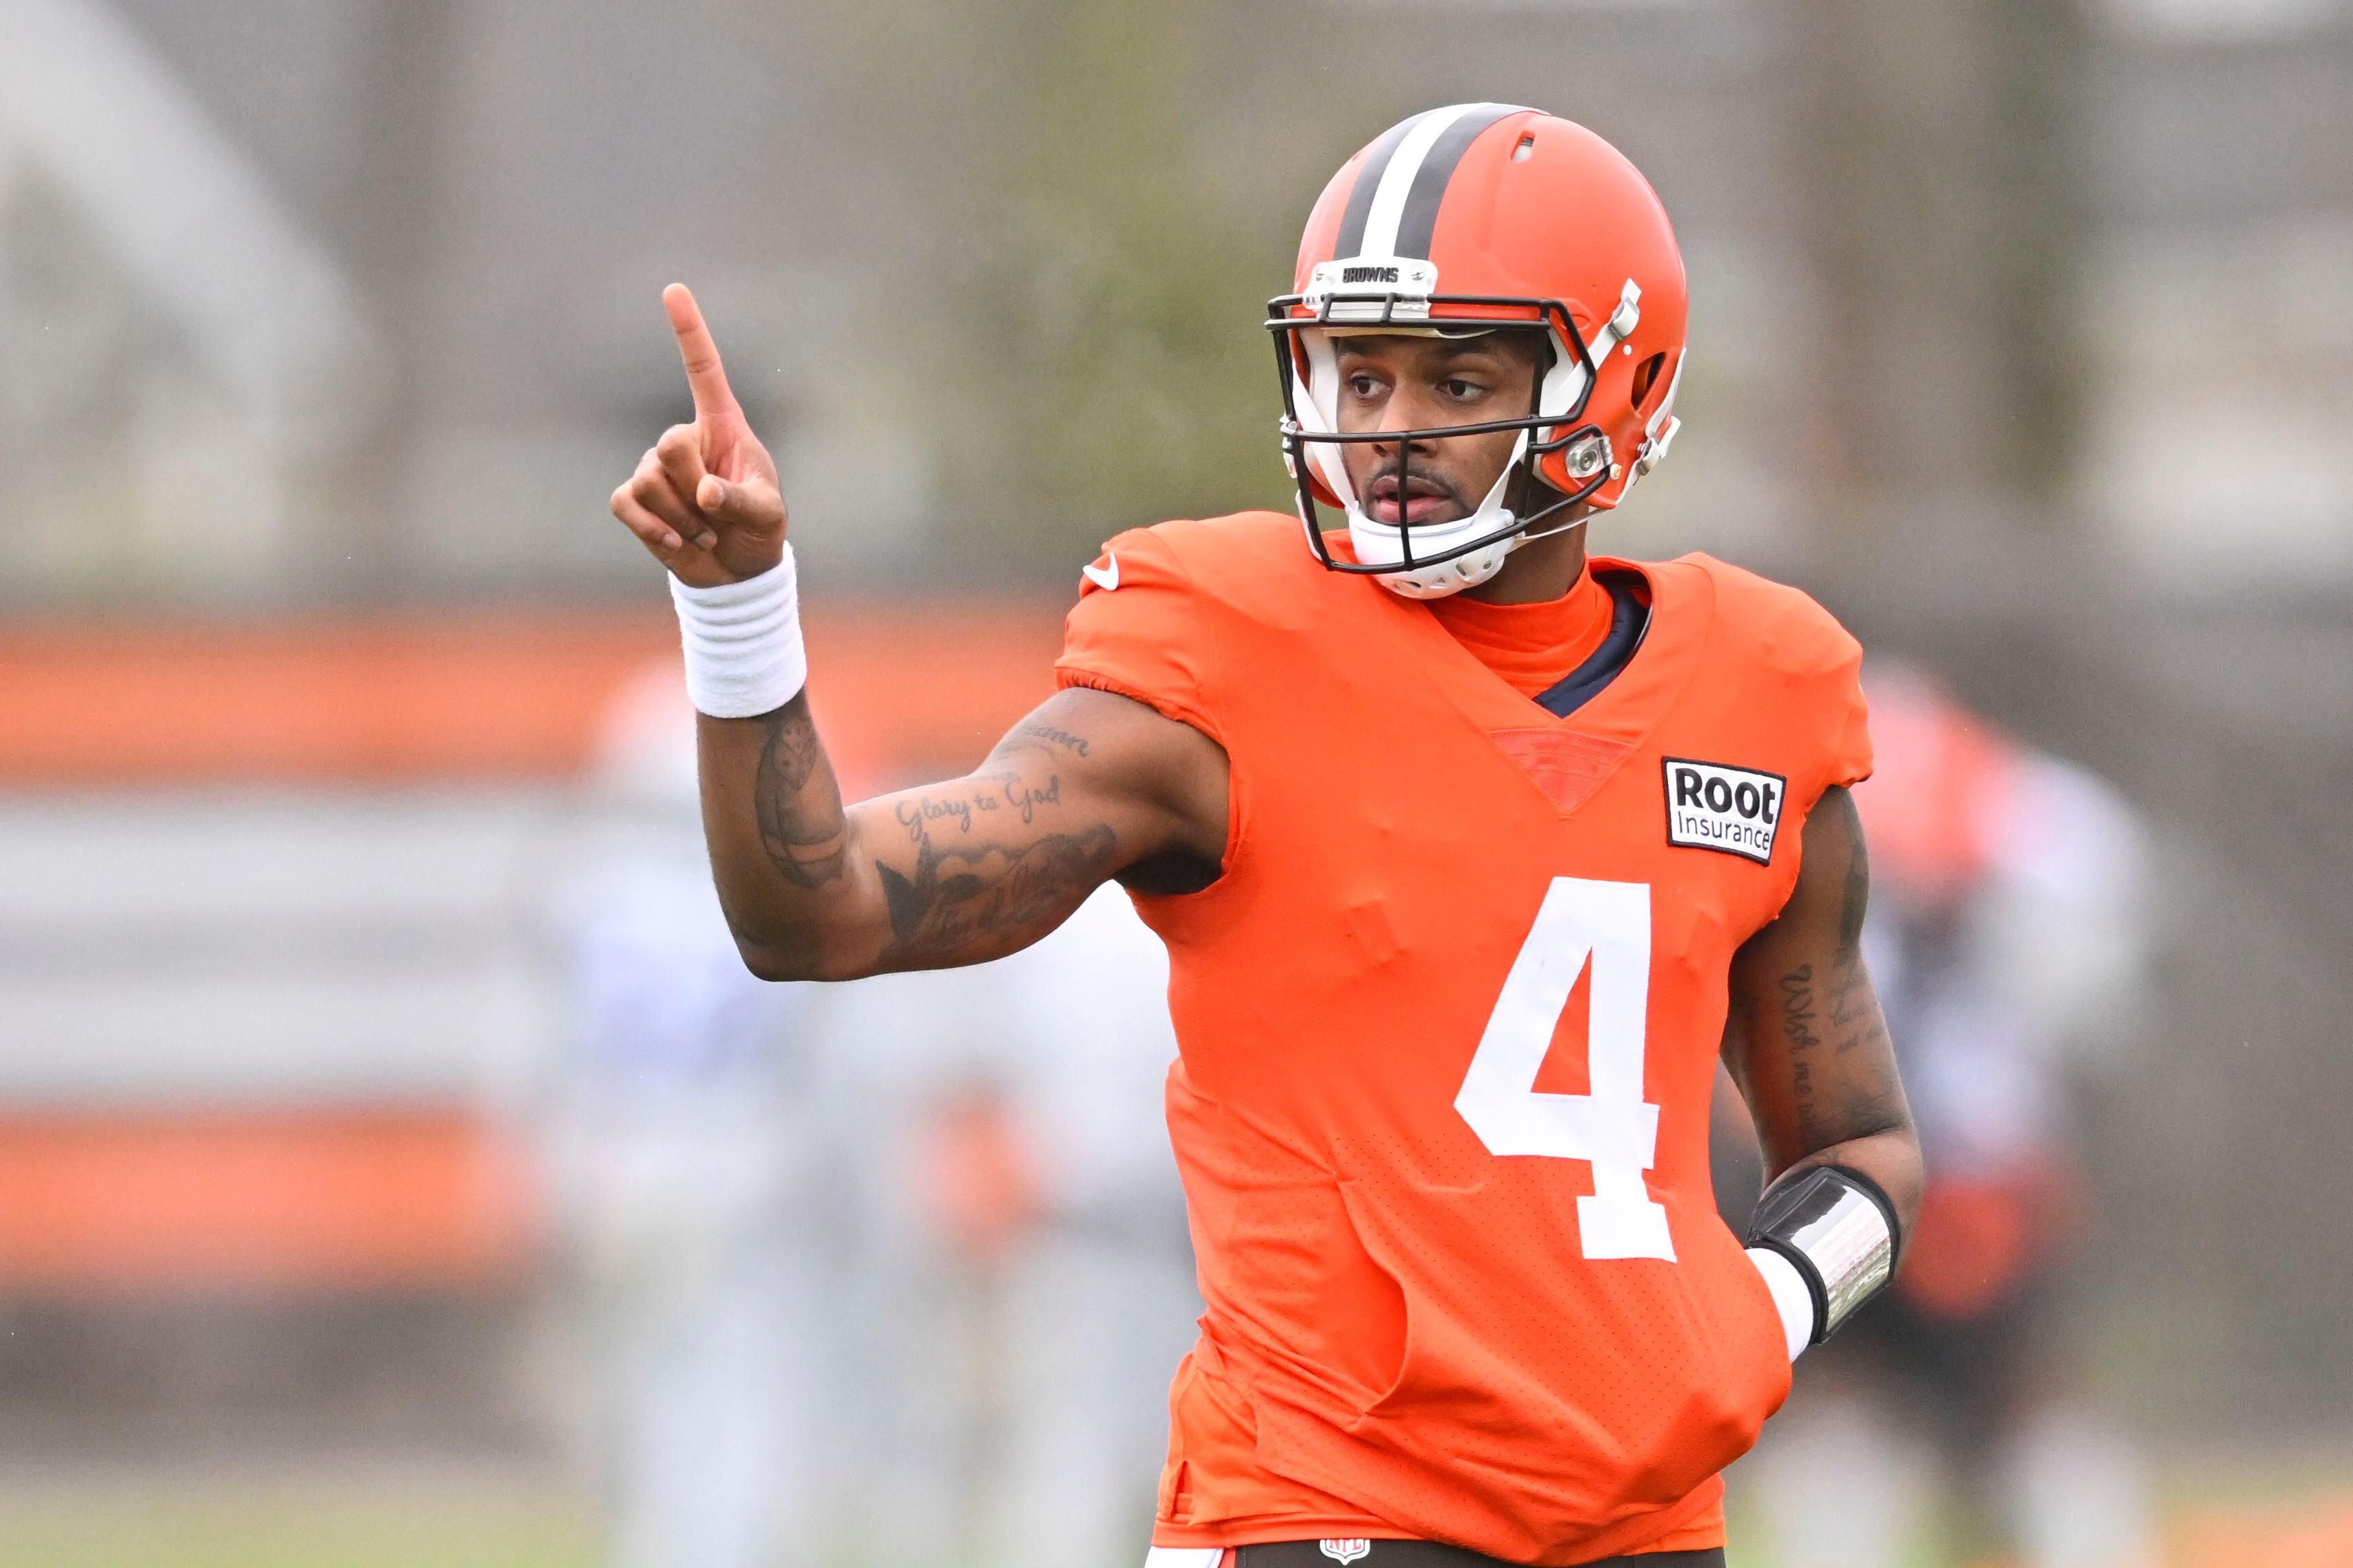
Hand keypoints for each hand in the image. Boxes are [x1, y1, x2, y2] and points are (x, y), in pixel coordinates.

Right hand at [610, 283, 787, 586]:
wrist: (736, 572)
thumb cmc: (759, 530)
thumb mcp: (767, 516)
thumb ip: (742, 500)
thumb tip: (705, 492)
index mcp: (722, 426)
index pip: (703, 370)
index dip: (689, 331)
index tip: (673, 290)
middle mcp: (685, 438)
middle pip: (669, 445)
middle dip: (695, 487)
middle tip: (716, 513)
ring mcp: (654, 466)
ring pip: (649, 481)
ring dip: (682, 517)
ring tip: (705, 529)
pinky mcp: (634, 498)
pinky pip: (627, 504)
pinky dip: (654, 529)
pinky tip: (678, 541)